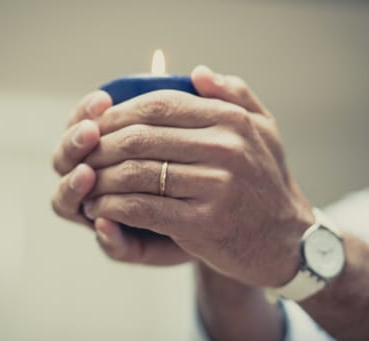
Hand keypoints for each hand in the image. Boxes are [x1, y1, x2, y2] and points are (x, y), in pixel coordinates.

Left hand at [82, 67, 313, 286]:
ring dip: (100, 178)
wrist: (286, 240)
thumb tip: (199, 72)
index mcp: (231, 121)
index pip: (158, 106)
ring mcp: (214, 187)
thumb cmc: (266, 182)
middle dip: (100, 146)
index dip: (118, 114)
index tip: (97, 126)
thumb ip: (235, 95)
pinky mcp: (201, 224)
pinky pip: (141, 208)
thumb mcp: (264, 129)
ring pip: (135, 173)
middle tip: (82, 156)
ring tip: (85, 183)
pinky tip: (99, 208)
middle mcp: (224, 149)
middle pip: (139, 138)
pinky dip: (111, 207)